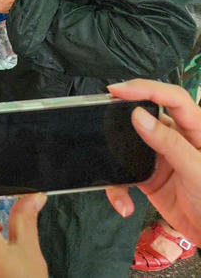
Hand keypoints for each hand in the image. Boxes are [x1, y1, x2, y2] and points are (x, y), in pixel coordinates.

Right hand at [107, 79, 200, 244]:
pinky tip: (124, 203)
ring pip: (127, 145)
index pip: (173, 97)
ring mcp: (159, 157)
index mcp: (196, 130)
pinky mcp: (147, 176)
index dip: (146, 88)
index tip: (118, 90)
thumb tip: (139, 116)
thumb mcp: (196, 172)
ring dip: (115, 161)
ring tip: (111, 174)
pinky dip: (118, 189)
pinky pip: (123, 174)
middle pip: (144, 115)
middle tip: (99, 118)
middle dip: (120, 118)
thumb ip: (169, 144)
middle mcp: (176, 139)